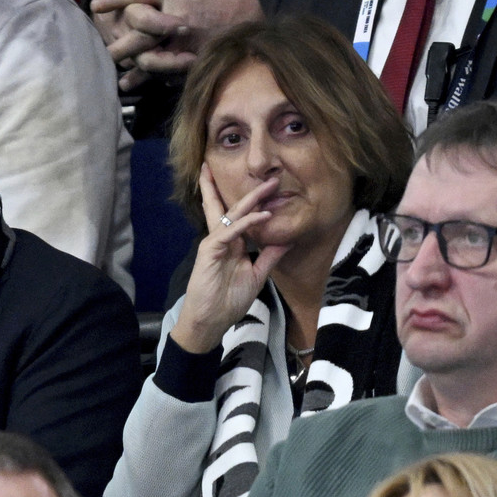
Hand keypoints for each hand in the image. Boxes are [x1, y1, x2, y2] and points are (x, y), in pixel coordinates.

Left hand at [91, 0, 264, 88]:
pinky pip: (172, 71)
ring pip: (151, 54)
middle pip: (137, 28)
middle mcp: (176, 15)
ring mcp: (187, 39)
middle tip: (101, 45)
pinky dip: (155, 79)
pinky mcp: (198, 57)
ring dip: (133, 63)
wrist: (263, 3)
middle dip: (118, 37)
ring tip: (118, 72)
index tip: (97, 5)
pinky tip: (142, 84)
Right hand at [169, 165, 289, 353]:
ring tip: (268, 186)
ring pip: (231, 214)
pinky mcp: (209, 250)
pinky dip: (246, 223)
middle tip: (269, 177)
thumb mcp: (257, 275)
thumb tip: (287, 240)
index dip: (255, 202)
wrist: (210, 320)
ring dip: (250, 199)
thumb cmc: (228, 300)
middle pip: (232, 207)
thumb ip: (269, 257)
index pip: (241, 217)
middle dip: (250, 191)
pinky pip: (229, 231)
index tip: (272, 189)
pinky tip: (262, 215)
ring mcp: (214, 242)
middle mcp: (222, 238)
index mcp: (232, 244)